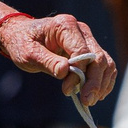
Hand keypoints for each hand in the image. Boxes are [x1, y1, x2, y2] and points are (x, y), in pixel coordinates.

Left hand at [0, 11, 116, 104]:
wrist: (21, 35)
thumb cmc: (23, 42)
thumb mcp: (28, 54)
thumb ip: (47, 62)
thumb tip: (65, 71)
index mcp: (65, 26)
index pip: (83, 52)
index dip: (79, 74)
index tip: (67, 90)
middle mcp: (81, 30)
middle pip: (99, 58)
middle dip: (95, 82)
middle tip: (86, 101)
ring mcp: (87, 39)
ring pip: (106, 62)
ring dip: (102, 84)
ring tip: (89, 100)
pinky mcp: (89, 49)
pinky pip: (104, 65)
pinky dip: (103, 80)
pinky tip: (95, 94)